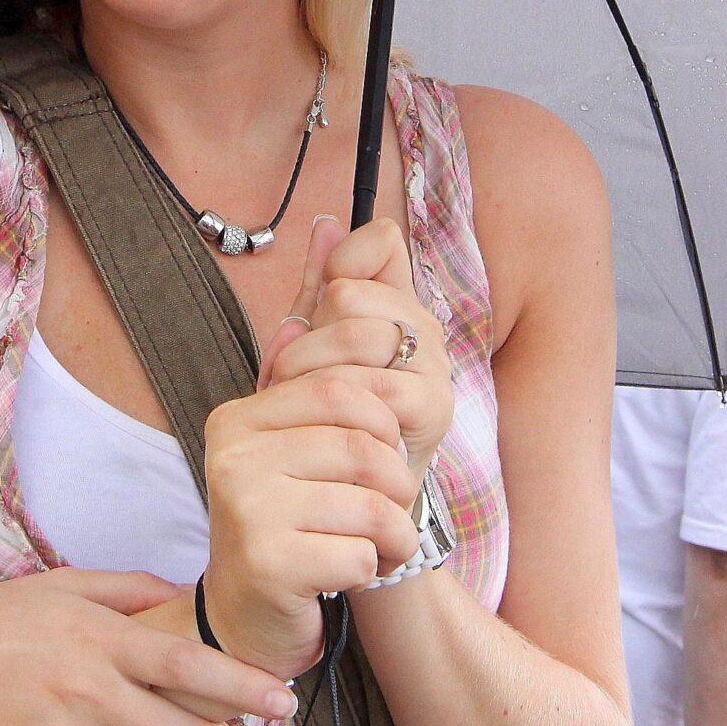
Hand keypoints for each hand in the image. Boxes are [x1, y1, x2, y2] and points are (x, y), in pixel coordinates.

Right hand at [200, 351, 420, 677]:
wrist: (245, 615)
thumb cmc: (286, 524)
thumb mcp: (293, 450)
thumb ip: (312, 388)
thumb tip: (327, 281)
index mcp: (237, 419)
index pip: (339, 388)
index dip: (385, 423)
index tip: (385, 454)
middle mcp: (232, 458)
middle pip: (362, 445)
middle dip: (398, 482)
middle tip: (393, 508)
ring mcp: (246, 510)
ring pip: (371, 504)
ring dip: (395, 534)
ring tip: (381, 544)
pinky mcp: (267, 564)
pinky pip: (359, 554)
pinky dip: (373, 568)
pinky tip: (353, 574)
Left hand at [261, 214, 451, 478]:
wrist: (351, 502)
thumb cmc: (326, 422)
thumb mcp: (310, 350)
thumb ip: (315, 290)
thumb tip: (325, 223)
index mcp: (397, 304)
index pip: (379, 240)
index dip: (339, 263)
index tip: (319, 306)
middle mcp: (424, 327)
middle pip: (349, 291)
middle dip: (303, 337)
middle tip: (292, 376)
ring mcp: (434, 366)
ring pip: (355, 332)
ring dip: (308, 372)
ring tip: (300, 405)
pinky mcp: (434, 408)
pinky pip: (374, 386)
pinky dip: (334, 406)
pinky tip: (325, 428)